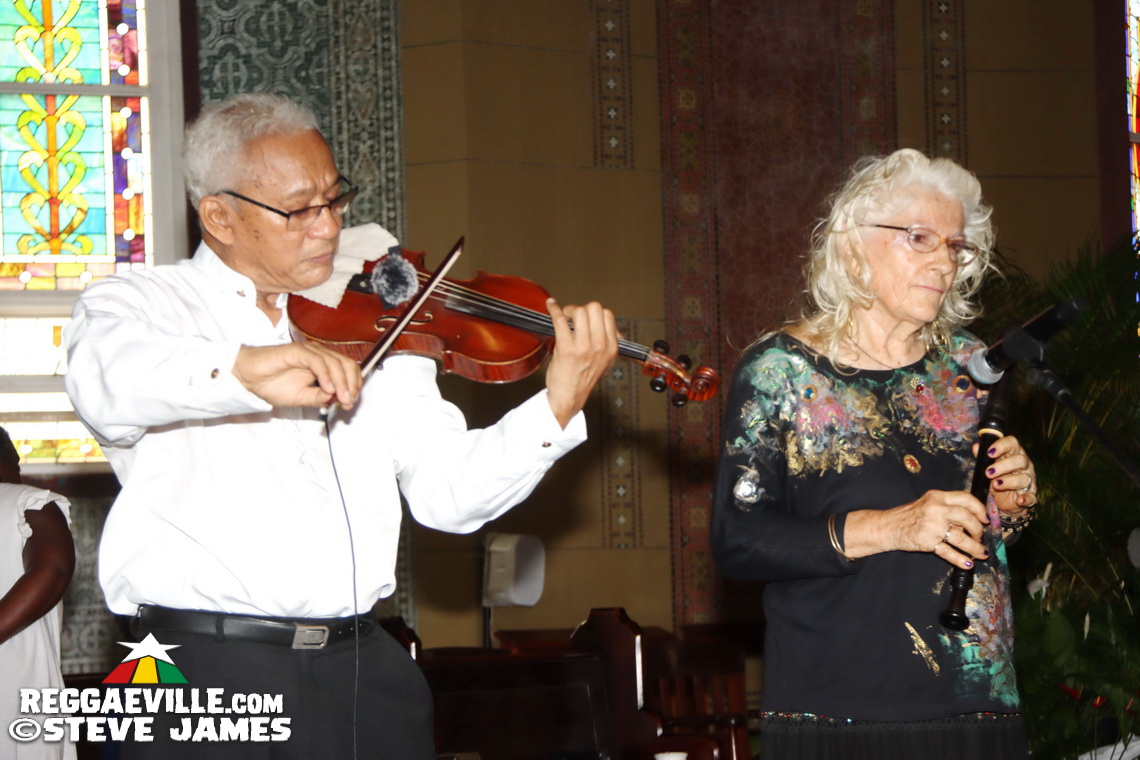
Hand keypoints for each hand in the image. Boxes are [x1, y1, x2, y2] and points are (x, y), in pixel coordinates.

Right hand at [233, 343, 361, 409]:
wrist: (248, 378)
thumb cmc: (271, 384)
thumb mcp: (302, 398)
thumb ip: (320, 397)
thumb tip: (337, 398)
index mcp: (322, 364)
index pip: (348, 368)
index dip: (354, 385)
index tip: (350, 402)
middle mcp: (318, 354)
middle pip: (346, 364)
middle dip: (351, 385)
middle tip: (348, 402)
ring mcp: (308, 351)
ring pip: (334, 362)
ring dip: (341, 382)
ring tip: (341, 398)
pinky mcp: (297, 351)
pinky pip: (317, 361)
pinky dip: (326, 375)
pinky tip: (327, 388)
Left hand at [544, 298, 618, 427]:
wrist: (569, 398)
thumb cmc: (582, 379)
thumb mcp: (605, 362)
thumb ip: (608, 343)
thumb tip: (608, 324)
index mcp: (611, 348)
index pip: (607, 315)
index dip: (594, 312)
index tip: (584, 318)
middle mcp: (600, 346)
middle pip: (594, 308)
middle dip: (581, 308)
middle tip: (572, 318)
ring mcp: (583, 347)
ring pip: (579, 311)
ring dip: (569, 310)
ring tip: (563, 318)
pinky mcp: (566, 349)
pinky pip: (560, 320)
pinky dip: (554, 309)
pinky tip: (551, 306)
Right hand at [844, 490, 989, 569]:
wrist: (888, 526)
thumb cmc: (909, 516)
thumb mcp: (928, 504)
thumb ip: (948, 509)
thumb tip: (972, 521)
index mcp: (937, 497)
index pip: (965, 498)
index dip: (980, 509)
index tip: (985, 519)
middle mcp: (935, 509)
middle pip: (966, 517)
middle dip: (978, 530)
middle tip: (979, 537)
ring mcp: (931, 526)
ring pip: (960, 537)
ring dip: (974, 548)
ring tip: (981, 554)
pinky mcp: (927, 541)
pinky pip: (948, 552)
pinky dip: (960, 559)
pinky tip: (968, 563)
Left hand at [973, 435, 1037, 516]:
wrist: (1003, 501)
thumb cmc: (996, 478)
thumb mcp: (987, 468)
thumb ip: (982, 457)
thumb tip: (976, 447)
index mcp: (1013, 454)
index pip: (1012, 443)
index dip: (1002, 446)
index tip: (989, 452)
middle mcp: (1024, 465)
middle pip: (1020, 460)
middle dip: (1003, 465)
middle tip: (988, 472)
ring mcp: (1029, 480)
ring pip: (1023, 478)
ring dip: (1009, 481)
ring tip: (996, 484)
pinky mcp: (1030, 495)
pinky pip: (1030, 497)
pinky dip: (1025, 499)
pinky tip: (1019, 500)